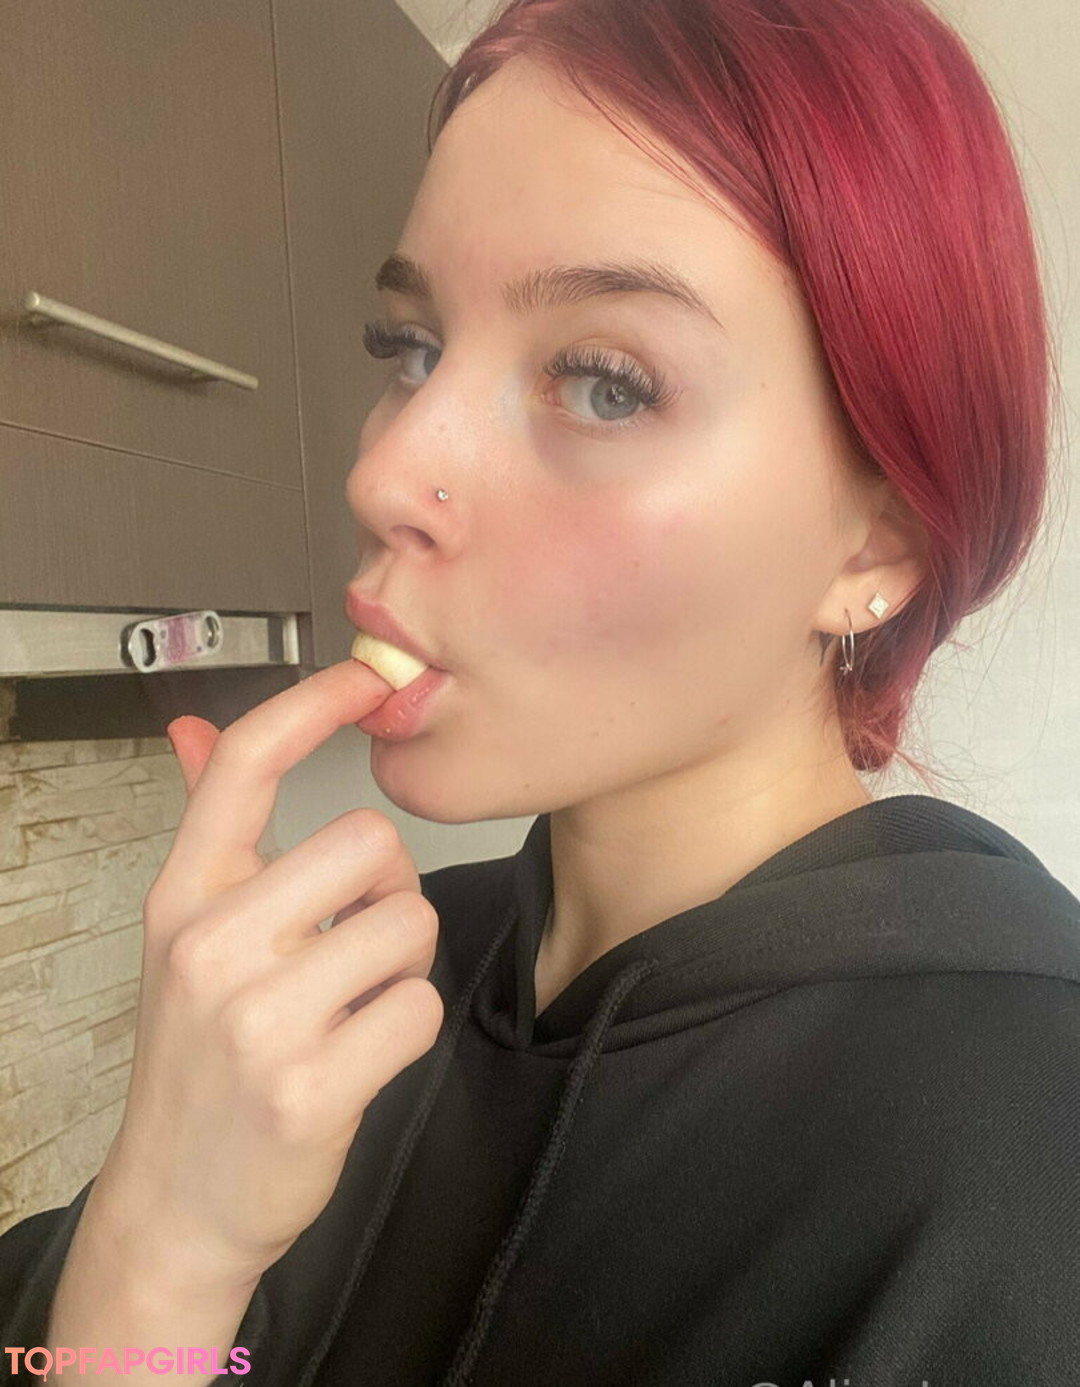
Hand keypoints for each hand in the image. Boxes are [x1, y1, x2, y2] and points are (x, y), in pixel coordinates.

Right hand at [92, 661, 444, 1290]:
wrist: (177, 1202)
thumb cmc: (200, 1057)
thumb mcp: (188, 938)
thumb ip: (208, 835)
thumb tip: (188, 731)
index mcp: (184, 896)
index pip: (243, 763)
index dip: (313, 703)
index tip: (366, 680)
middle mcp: (211, 945)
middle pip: (371, 843)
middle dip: (390, 890)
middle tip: (358, 939)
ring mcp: (258, 1019)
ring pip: (408, 926)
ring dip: (403, 962)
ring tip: (354, 1000)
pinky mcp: (310, 1087)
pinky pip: (418, 1007)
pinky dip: (407, 1026)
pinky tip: (362, 1051)